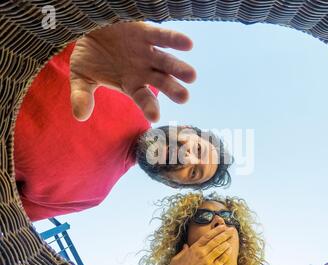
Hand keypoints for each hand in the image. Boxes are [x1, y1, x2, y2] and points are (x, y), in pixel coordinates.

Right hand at [70, 21, 195, 121]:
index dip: (149, 107)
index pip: (143, 98)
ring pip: (167, 62)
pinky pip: (162, 37)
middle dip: (173, 89)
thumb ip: (82, 95)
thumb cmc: (89, 55)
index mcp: (131, 85)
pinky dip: (174, 40)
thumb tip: (79, 117)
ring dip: (179, 68)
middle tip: (184, 97)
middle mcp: (144, 71)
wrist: (88, 28)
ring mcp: (148, 53)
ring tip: (191, 76)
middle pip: (162, 82)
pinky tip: (187, 44)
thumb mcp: (81, 75)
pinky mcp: (147, 32)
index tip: (155, 116)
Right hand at [164, 225, 234, 264]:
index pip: (207, 236)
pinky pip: (221, 260)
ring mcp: (207, 261)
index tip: (222, 227)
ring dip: (226, 242)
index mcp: (194, 249)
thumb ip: (182, 251)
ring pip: (219, 249)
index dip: (216, 231)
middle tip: (231, 230)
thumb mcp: (177, 259)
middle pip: (215, 241)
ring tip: (231, 238)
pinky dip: (226, 254)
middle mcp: (201, 253)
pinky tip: (230, 250)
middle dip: (224, 234)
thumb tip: (185, 246)